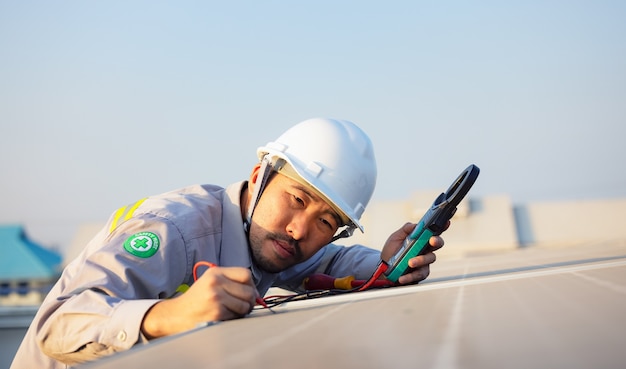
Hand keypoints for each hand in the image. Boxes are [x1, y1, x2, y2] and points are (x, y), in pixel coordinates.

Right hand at [141, 266, 257, 338]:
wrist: (176, 315)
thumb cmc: (197, 300)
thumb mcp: (210, 282)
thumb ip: (231, 282)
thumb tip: (256, 294)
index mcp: (215, 272)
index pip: (245, 274)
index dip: (251, 285)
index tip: (249, 293)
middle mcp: (215, 282)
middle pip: (248, 291)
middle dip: (249, 301)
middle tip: (243, 306)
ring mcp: (216, 298)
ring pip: (245, 306)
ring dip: (242, 312)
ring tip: (231, 311)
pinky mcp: (216, 313)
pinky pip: (236, 316)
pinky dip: (233, 319)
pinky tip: (222, 317)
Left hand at [380, 221, 447, 284]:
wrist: (383, 268)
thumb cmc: (392, 251)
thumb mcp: (396, 237)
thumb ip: (406, 229)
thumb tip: (415, 225)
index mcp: (421, 239)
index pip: (434, 231)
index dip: (442, 226)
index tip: (446, 222)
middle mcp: (425, 249)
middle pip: (437, 244)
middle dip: (436, 241)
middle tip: (432, 240)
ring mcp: (424, 262)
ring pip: (430, 259)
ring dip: (420, 260)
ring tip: (410, 262)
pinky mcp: (420, 273)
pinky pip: (420, 274)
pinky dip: (410, 276)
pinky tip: (403, 277)